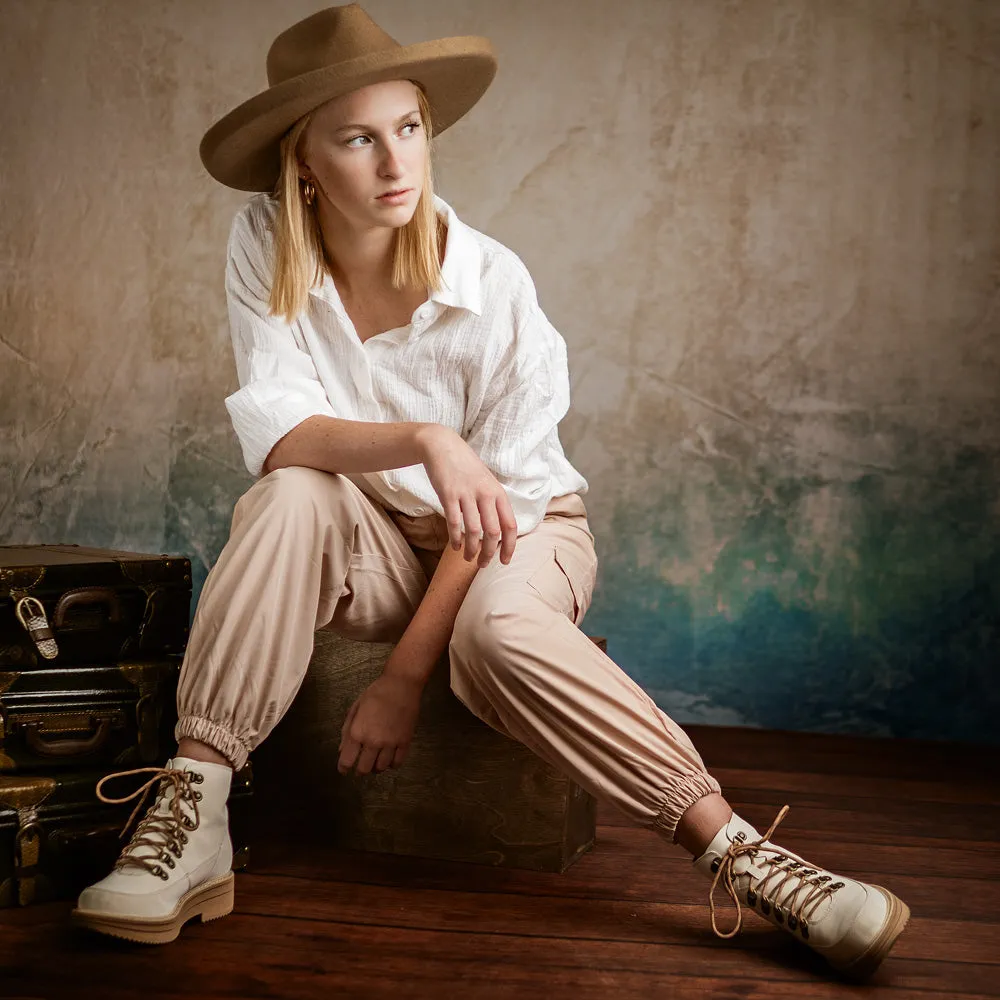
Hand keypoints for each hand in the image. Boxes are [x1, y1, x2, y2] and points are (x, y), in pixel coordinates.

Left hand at [338, 673, 423, 774]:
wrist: (401, 685)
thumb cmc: (376, 693)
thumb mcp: (356, 708)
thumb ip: (347, 730)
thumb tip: (342, 751)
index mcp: (358, 732)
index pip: (347, 761)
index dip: (343, 768)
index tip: (344, 770)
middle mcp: (373, 741)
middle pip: (364, 769)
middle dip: (360, 770)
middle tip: (361, 765)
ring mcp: (391, 743)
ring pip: (381, 768)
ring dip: (376, 767)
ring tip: (376, 760)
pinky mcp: (405, 742)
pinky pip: (397, 762)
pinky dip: (392, 764)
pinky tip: (389, 758)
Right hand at [415, 425, 517, 566]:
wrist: (442, 446)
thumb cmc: (465, 467)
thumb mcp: (486, 482)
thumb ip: (493, 503)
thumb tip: (498, 530)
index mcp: (498, 493)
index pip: (510, 525)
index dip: (509, 547)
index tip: (505, 561)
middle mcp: (485, 494)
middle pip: (493, 533)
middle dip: (489, 554)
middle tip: (482, 564)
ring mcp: (466, 494)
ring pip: (474, 531)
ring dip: (472, 550)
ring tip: (468, 558)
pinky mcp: (448, 495)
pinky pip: (454, 523)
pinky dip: (455, 539)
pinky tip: (455, 546)